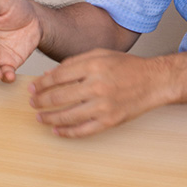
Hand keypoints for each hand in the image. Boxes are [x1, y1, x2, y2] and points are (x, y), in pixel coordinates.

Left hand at [28, 49, 172, 137]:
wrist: (153, 81)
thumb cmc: (128, 66)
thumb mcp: (101, 54)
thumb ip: (75, 62)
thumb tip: (50, 74)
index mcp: (93, 66)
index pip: (58, 77)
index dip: (41, 83)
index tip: (33, 88)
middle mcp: (97, 85)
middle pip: (58, 97)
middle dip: (40, 101)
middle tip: (33, 102)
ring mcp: (103, 105)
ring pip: (67, 116)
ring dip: (49, 118)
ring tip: (40, 117)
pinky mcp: (109, 121)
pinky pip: (82, 130)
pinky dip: (67, 132)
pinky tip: (57, 130)